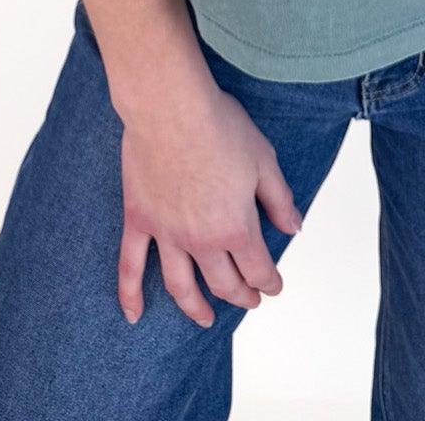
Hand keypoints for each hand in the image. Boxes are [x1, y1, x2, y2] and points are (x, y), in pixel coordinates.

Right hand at [117, 74, 303, 328]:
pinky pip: (131, 265)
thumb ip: (279, 200)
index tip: (274, 286)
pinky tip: (134, 315)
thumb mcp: (264, 161)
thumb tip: (294, 227)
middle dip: (241, 296)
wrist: (171, 107)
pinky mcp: (139, 220)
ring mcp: (166, 234)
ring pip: (181, 285)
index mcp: (236, 228)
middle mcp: (201, 240)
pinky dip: (130, 294)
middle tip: (249, 300)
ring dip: (195, 307)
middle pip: (223, 283)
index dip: (270, 282)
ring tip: (205, 318)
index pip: (258, 270)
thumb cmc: (218, 126)